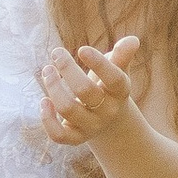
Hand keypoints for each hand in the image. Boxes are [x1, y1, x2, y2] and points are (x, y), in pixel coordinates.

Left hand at [40, 34, 142, 148]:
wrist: (110, 123)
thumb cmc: (109, 87)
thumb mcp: (117, 71)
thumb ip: (122, 56)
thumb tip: (133, 40)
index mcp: (120, 92)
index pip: (114, 79)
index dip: (99, 64)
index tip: (82, 49)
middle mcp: (107, 110)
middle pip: (85, 90)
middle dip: (68, 68)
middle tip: (57, 53)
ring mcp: (91, 126)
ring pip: (68, 109)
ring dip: (53, 87)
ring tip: (47, 70)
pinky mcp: (75, 138)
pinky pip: (58, 136)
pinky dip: (47, 119)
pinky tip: (44, 101)